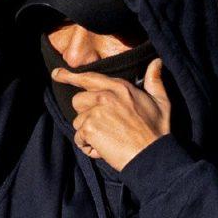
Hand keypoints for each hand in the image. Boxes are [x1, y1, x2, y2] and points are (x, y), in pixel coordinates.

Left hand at [53, 59, 170, 171]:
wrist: (152, 156)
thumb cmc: (157, 132)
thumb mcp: (161, 102)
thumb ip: (155, 81)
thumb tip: (156, 62)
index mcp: (120, 87)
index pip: (89, 78)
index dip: (70, 76)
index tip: (56, 74)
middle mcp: (105, 95)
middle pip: (78, 101)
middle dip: (86, 115)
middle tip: (105, 128)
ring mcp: (96, 111)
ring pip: (78, 122)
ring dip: (89, 134)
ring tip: (109, 140)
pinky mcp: (90, 128)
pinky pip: (79, 138)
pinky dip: (89, 147)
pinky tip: (105, 149)